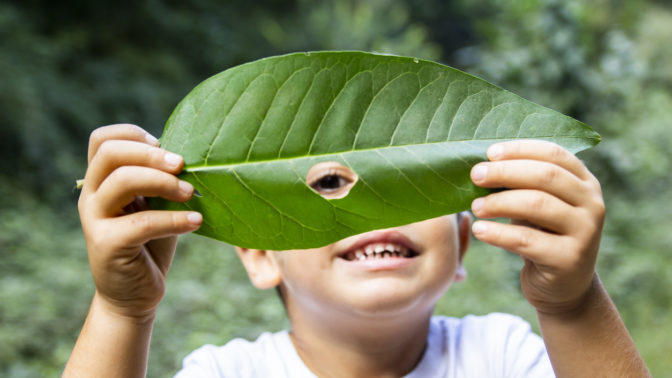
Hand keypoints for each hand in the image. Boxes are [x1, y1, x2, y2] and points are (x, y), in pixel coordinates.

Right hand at [78, 124, 201, 319]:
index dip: (132, 134)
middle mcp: (92, 196)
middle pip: (111, 154)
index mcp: (101, 182)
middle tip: (182, 165)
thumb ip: (159, 181)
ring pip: (123, 181)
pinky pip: (142, 222)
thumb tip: (190, 158)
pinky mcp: (106, 245)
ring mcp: (94, 220)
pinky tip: (196, 222)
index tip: (163, 144)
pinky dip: (174, 219)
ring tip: (190, 194)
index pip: (101, 140)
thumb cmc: (150, 244)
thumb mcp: (154, 206)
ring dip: (164, 183)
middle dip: (151, 154)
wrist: (134, 295)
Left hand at [469, 140, 604, 314]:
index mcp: (585, 182)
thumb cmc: (542, 236)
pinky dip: (498, 233)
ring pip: (536, 205)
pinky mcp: (569, 260)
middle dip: (505, 172)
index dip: (520, 149)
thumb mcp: (538, 205)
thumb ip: (522, 184)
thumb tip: (481, 166)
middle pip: (545, 176)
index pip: (554, 154)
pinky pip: (526, 240)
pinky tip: (479, 230)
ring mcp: (585, 232)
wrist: (564, 287)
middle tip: (475, 175)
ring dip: (499, 202)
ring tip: (474, 207)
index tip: (489, 153)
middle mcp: (592, 204)